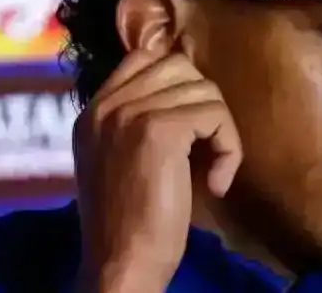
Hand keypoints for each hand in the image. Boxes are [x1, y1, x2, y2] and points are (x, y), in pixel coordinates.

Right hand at [74, 50, 242, 291]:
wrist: (122, 264)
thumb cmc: (130, 224)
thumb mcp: (122, 160)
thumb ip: (138, 121)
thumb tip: (189, 91)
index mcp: (93, 111)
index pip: (144, 57)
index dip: (180, 83)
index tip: (193, 127)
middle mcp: (106, 105)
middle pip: (180, 66)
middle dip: (205, 105)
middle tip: (206, 151)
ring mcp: (128, 113)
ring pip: (204, 89)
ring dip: (221, 132)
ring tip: (211, 172)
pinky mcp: (158, 130)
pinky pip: (215, 116)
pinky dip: (228, 149)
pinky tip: (215, 184)